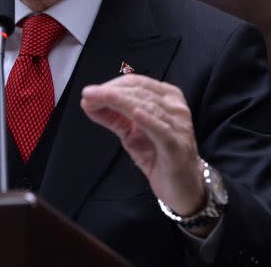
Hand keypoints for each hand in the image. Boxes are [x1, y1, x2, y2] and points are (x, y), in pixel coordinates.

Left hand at [81, 74, 205, 217]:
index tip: (90, 92)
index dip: (111, 85)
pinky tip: (133, 112)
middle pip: (139, 91)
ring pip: (146, 105)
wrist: (183, 187)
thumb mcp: (131, 133)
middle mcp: (175, 107)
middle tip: (87, 94)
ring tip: (97, 99)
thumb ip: (112, 116)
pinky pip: (160, 128)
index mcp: (166, 98)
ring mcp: (178, 124)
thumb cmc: (158, 156)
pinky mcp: (176, 144)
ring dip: (118, 101)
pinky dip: (146, 118)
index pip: (136, 83)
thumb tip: (87, 102)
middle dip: (110, 91)